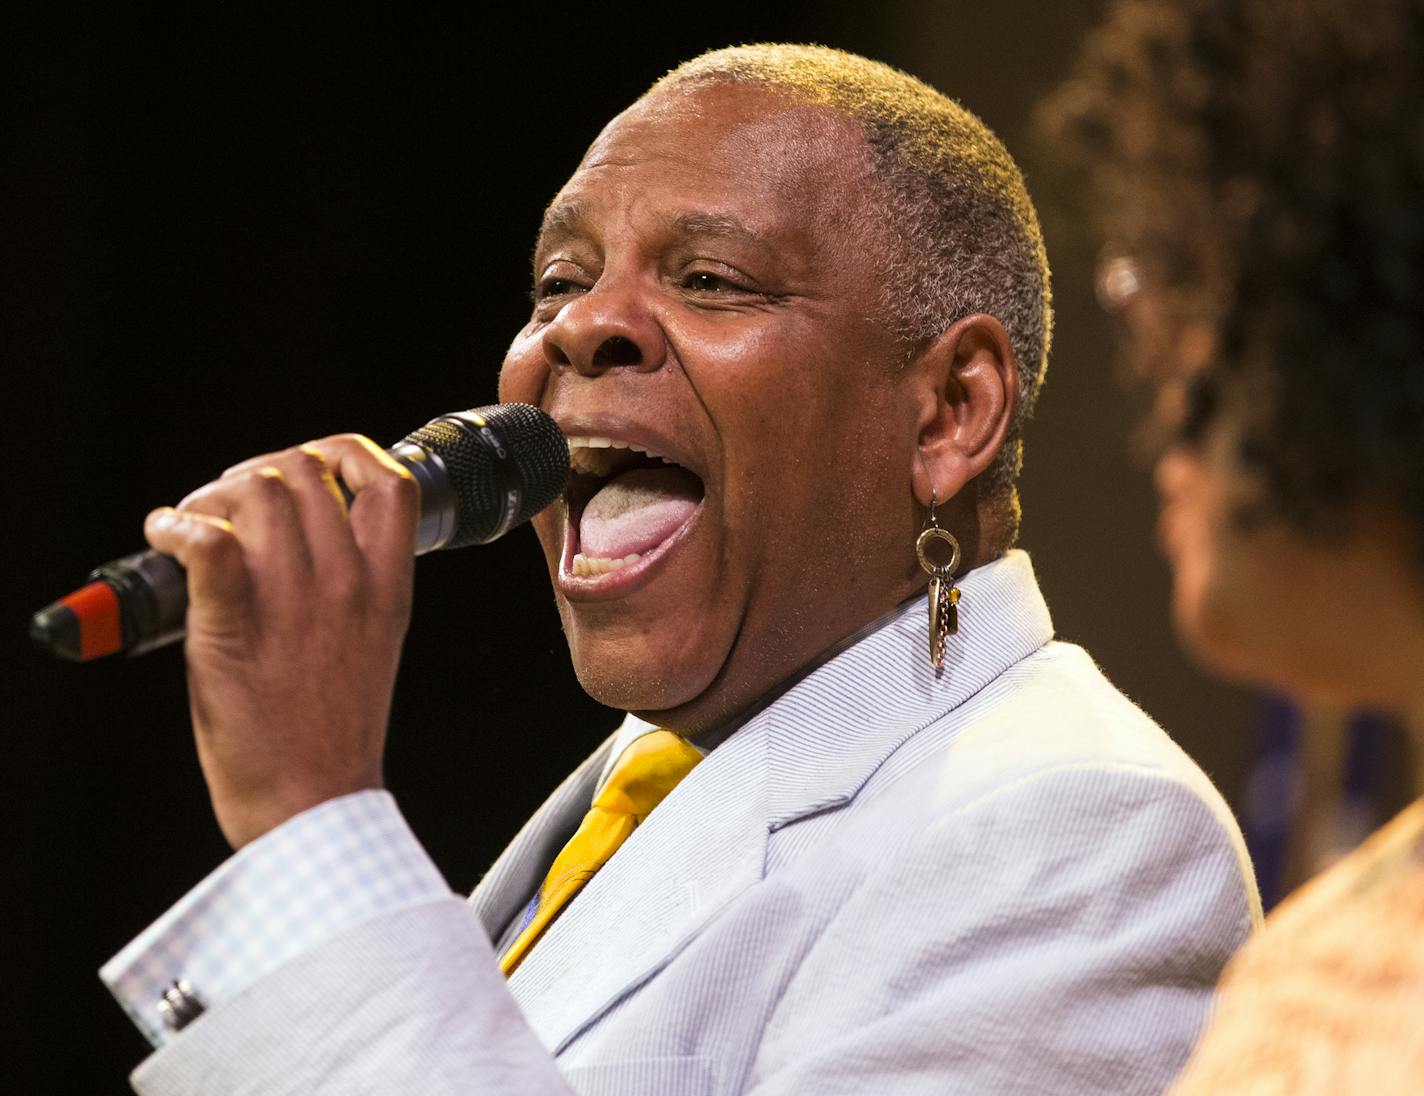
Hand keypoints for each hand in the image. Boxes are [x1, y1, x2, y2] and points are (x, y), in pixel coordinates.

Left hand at [144, 436, 418, 848]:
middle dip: (259, 472)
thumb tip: (298, 534)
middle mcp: (347, 582)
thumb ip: (352, 584)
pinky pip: (209, 541)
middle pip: (305, 471)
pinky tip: (165, 535)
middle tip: (229, 505)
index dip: (345, 454)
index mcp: (388, 587)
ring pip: (257, 491)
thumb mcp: (373, 642)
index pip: (389, 482)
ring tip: (192, 523)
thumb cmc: (334, 733)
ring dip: (213, 495)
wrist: (312, 802)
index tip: (313, 467)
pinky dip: (177, 526)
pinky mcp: (235, 624)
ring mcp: (294, 601)